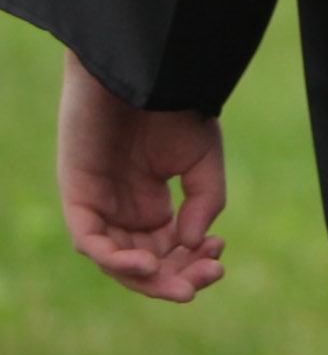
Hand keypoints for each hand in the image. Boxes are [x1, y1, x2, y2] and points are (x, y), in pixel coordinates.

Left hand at [57, 51, 226, 302]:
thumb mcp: (204, 158)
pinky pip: (90, 240)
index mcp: (153, 204)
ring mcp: (99, 206)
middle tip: (207, 278)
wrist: (145, 72)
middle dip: (174, 276)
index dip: (192, 261)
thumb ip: (204, 201)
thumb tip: (191, 243)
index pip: (168, 250)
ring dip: (146, 277)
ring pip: (116, 260)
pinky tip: (145, 262)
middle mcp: (123, 211)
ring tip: (179, 282)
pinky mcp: (78, 197)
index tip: (220, 257)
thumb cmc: (174, 108)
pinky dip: (114, 258)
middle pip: (144, 262)